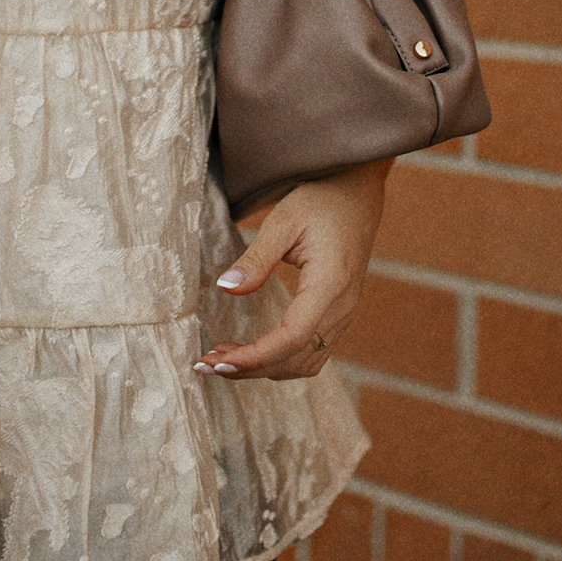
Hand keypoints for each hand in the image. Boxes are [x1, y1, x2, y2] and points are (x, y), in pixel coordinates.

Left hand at [193, 159, 392, 381]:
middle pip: (296, 358)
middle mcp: (343, 306)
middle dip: (250, 368)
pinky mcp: (339, 314)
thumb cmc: (320, 200)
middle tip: (206, 364)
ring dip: (264, 369)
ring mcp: (345, 313)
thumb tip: (226, 289)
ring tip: (223, 358)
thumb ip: (256, 258)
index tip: (217, 360)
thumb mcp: (283, 221)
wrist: (355, 192)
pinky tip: (252, 351)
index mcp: (331, 283)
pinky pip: (313, 353)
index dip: (254, 356)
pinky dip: (280, 361)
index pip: (293, 337)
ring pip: (305, 363)